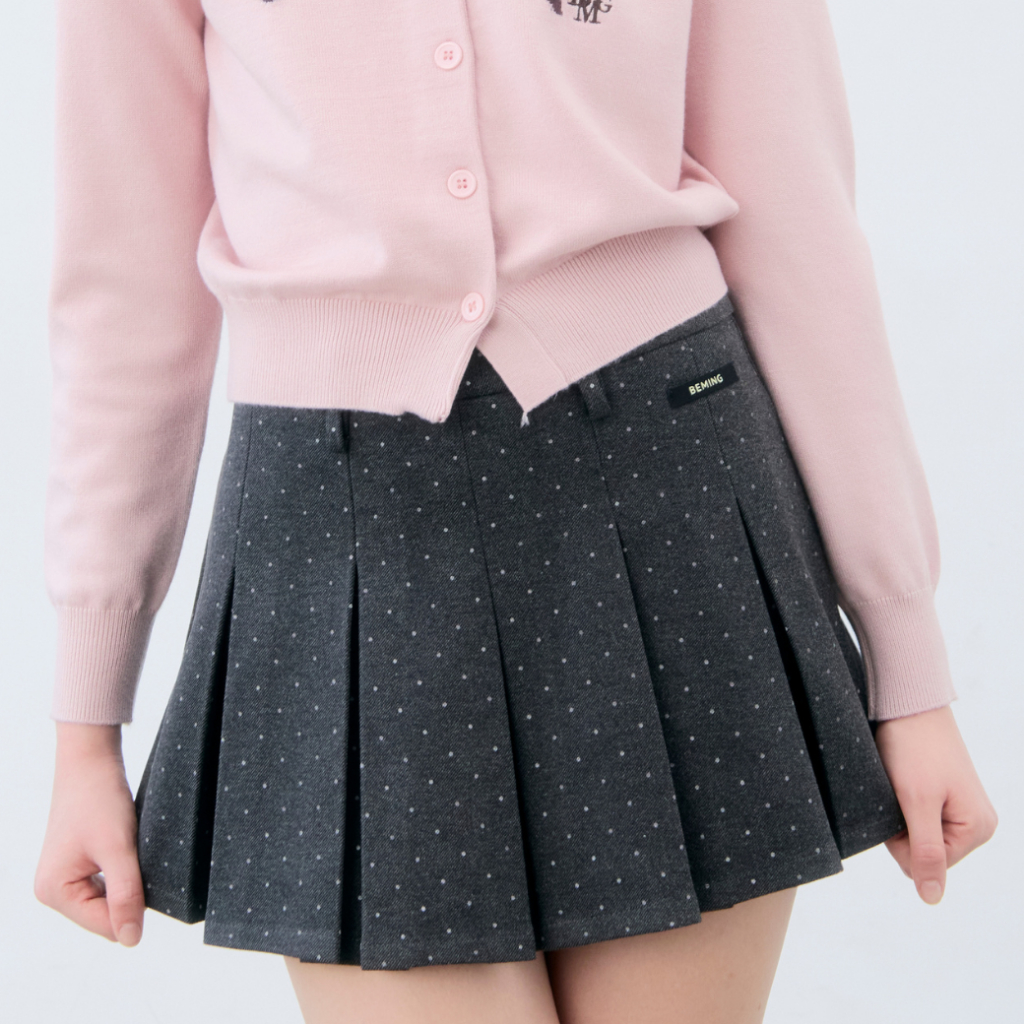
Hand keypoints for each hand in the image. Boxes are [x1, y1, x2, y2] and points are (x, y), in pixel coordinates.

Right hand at [34, 723, 144, 945]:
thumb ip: (126, 895)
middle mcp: (53, 890)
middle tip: (138, 857)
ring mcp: (64, 878)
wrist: (91, 760)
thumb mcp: (118, 849)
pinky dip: (123, 871)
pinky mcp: (77, 865)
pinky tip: (128, 849)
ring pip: (110, 899)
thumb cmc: (99, 799)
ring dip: (128, 881)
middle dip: (130, 893)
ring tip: (130, 849)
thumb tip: (131, 941)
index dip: (134, 910)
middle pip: (106, 915)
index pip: (105, 926)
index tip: (149, 876)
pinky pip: (107, 883)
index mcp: (54, 893)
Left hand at [874, 704, 996, 904]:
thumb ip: (925, 853)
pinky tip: (902, 779)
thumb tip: (931, 898)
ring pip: (916, 833)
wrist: (908, 701)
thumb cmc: (912, 748)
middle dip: (901, 827)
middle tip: (898, 790)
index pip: (926, 866)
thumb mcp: (916, 803)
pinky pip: (917, 813)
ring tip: (901, 781)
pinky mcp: (945, 792)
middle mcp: (976, 821)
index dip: (900, 841)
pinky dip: (903, 800)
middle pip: (923, 851)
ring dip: (900, 812)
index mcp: (977, 829)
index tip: (898, 806)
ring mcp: (961, 806)